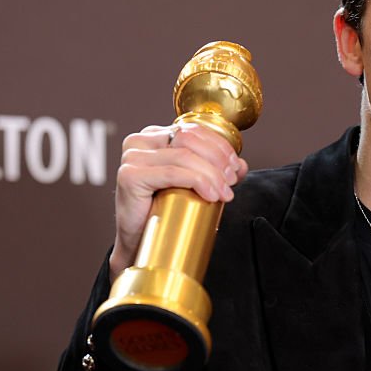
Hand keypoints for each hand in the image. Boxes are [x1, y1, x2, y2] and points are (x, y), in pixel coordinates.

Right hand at [109, 123, 247, 280]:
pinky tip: (211, 195)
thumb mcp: (192, 183)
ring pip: (183, 156)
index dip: (220, 146)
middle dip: (218, 159)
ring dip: (212, 174)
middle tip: (231, 181)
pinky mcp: (130, 176)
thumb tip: (240, 165)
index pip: (193, 130)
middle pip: (189, 139)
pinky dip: (197, 181)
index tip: (235, 167)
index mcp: (153, 137)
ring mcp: (132, 157)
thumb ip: (214, 169)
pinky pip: (172, 173)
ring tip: (224, 192)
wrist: (138, 240)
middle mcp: (139, 142)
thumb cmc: (161, 211)